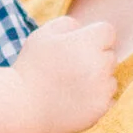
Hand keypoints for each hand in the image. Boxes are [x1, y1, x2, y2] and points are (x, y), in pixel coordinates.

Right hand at [9, 17, 116, 132]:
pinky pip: (108, 98)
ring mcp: (101, 88)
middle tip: (71, 68)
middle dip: (96, 58)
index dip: (94, 37)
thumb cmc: (31, 68)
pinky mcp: (100, 108)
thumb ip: (67, 24)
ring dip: (99, 79)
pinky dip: (96, 98)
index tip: (78, 46)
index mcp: (86, 42)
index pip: (108, 32)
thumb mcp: (42, 35)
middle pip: (110, 55)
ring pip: (111, 78)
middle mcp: (99, 64)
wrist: (22, 106)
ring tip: (72, 85)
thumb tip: (84, 29)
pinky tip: (76, 99)